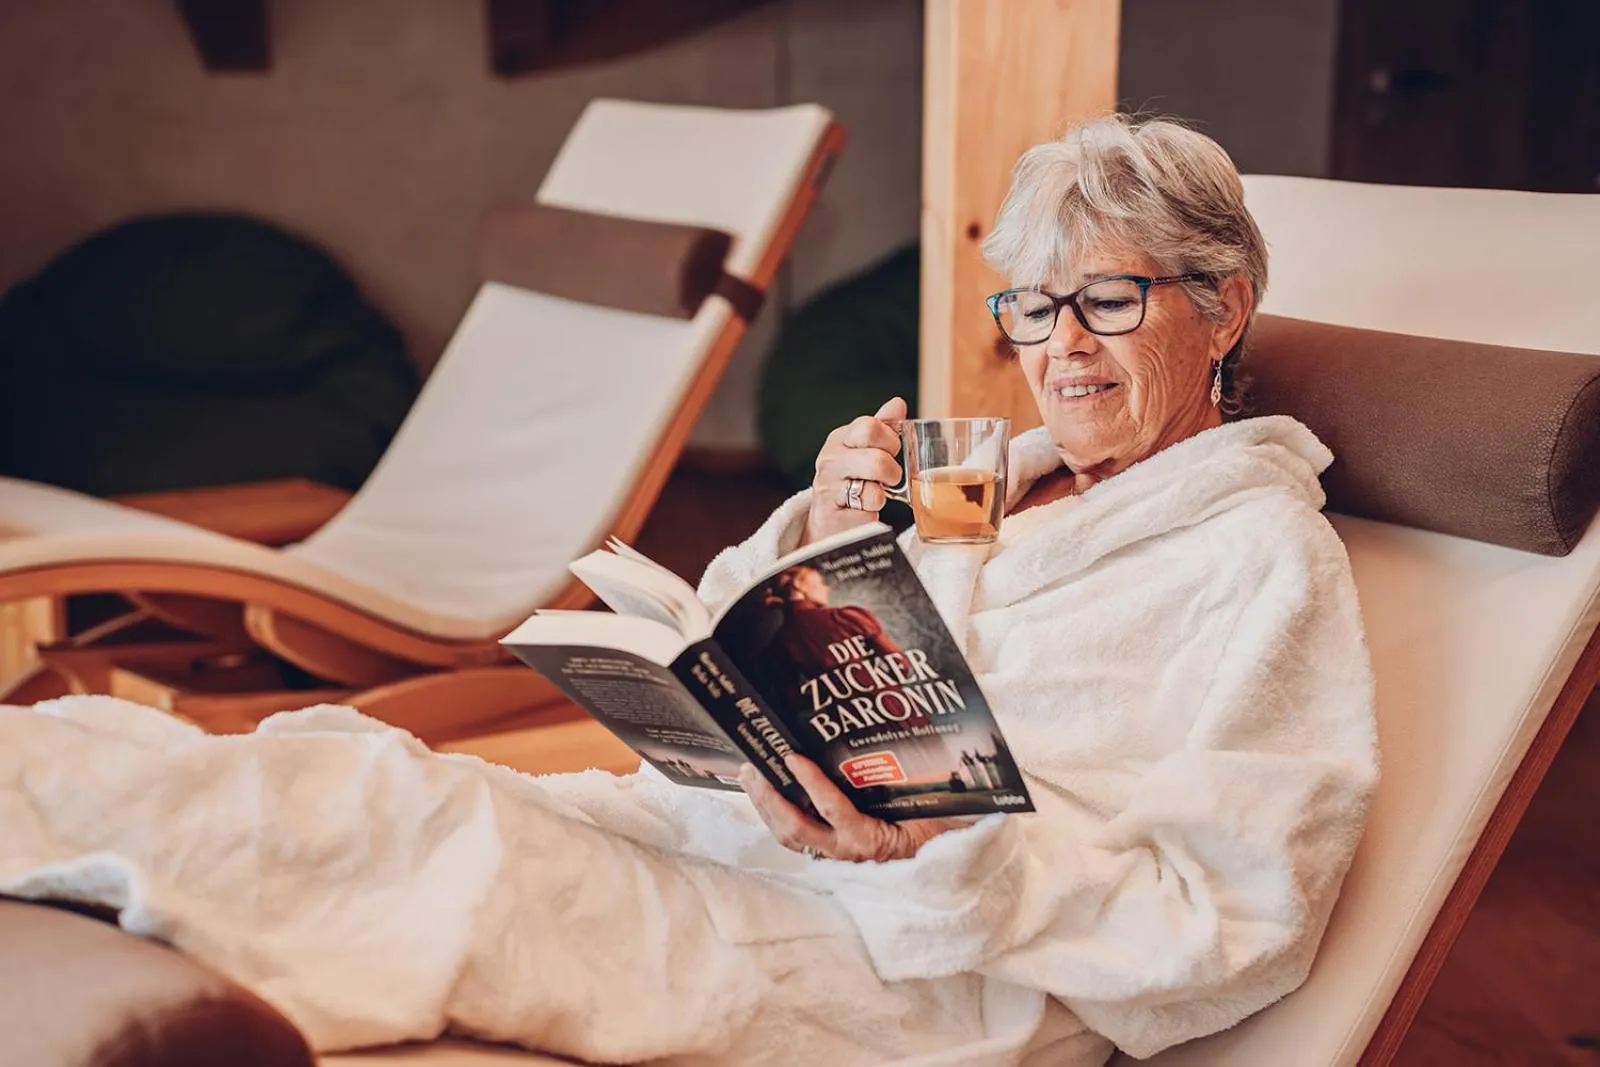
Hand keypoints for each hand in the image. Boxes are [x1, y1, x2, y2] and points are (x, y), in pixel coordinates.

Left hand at [739, 754, 964, 862]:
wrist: (932, 868)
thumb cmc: (928, 833)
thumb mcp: (921, 810)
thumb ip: (903, 787)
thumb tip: (897, 751)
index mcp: (867, 839)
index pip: (833, 809)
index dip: (811, 782)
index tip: (793, 757)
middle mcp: (843, 851)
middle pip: (795, 826)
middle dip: (770, 797)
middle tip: (754, 767)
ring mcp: (831, 856)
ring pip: (787, 835)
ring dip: (764, 806)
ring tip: (749, 777)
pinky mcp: (824, 855)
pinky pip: (793, 839)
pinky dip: (774, 817)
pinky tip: (763, 797)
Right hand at [802, 396, 906, 545]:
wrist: (827, 518)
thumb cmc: (851, 478)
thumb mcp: (864, 448)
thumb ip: (882, 426)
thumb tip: (898, 404)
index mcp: (839, 439)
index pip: (870, 428)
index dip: (890, 440)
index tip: (891, 450)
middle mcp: (829, 461)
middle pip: (877, 461)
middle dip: (892, 473)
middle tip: (887, 479)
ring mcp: (827, 490)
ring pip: (874, 493)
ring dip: (881, 498)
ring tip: (872, 497)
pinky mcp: (830, 518)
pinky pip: (868, 517)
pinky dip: (872, 517)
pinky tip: (861, 513)